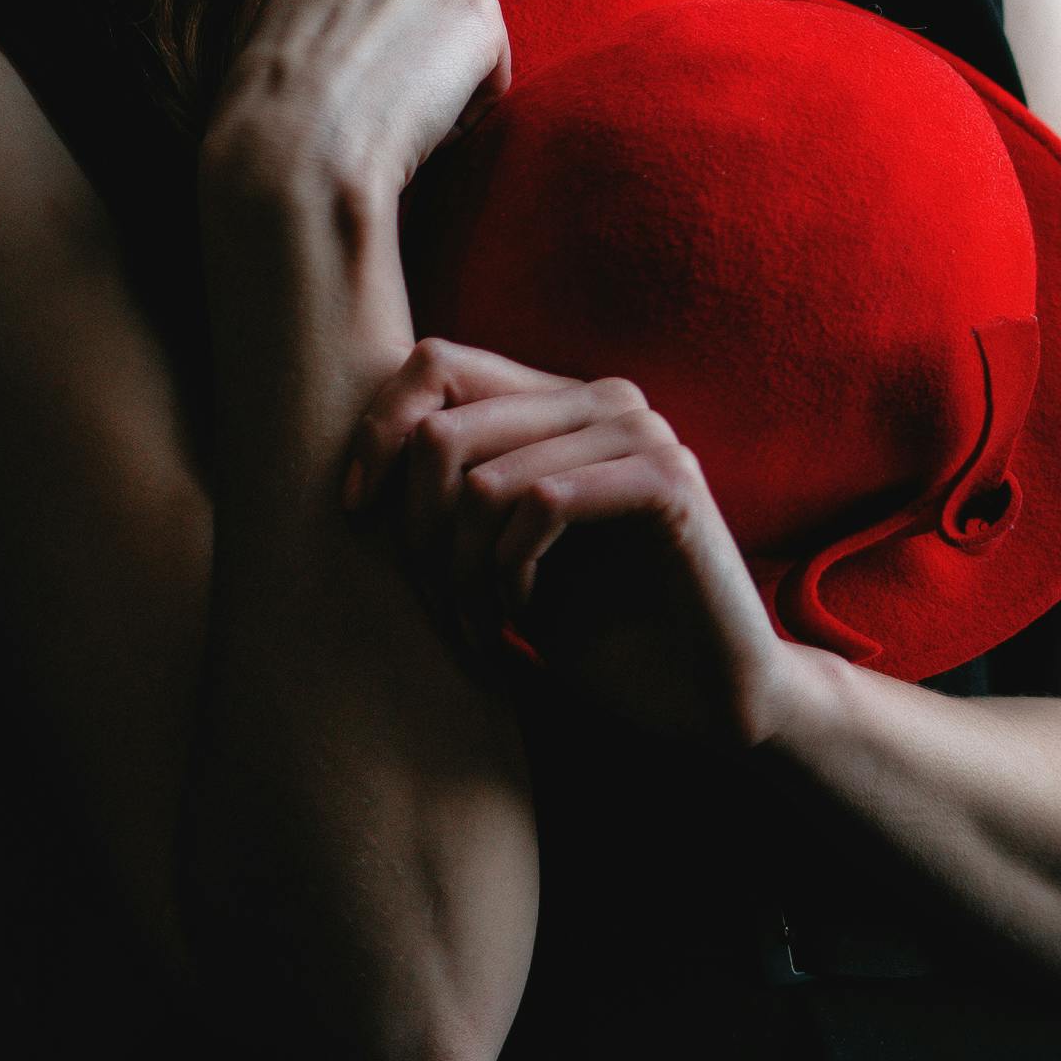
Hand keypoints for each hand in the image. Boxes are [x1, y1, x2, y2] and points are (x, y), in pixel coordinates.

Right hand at [199, 0, 511, 231]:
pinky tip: (424, 132)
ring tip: (399, 119)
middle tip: (401, 84)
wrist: (295, 148)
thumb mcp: (265, 21)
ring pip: (467, 23)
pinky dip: (470, 107)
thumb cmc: (267, 112)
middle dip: (434, 23)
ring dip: (448, 69)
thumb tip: (345, 4)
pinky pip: (492, 70)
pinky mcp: (479, 13)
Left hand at [343, 338, 824, 752]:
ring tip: (480, 628)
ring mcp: (642, 432)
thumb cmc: (600, 630)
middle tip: (437, 609)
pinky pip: (542, 502)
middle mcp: (601, 399)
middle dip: (416, 535)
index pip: (435, 363)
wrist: (708, 697)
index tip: (354, 511)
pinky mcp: (668, 481)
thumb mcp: (502, 557)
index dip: (377, 431)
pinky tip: (523, 612)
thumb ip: (453, 497)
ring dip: (461, 572)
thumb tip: (351, 471)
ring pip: (483, 478)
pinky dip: (512, 570)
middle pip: (443, 426)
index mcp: (559, 402)